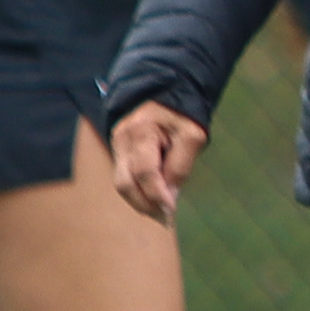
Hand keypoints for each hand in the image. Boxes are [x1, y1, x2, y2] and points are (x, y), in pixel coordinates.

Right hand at [111, 103, 208, 222]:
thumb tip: (170, 196)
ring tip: (160, 212)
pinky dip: (138, 191)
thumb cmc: (182, 114)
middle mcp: (122, 141)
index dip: (157, 194)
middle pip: (125, 183)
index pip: (145, 171)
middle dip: (144, 204)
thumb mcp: (192, 135)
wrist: (163, 92)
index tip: (171, 210)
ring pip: (121, 183)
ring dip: (140, 201)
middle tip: (164, 218)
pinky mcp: (118, 151)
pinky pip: (124, 177)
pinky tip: (153, 199)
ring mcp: (116, 146)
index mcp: (141, 132)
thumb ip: (181, 165)